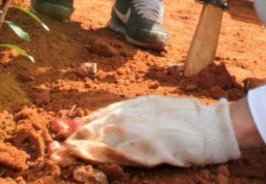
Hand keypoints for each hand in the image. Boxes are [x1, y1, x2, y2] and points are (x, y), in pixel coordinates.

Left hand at [54, 96, 240, 167]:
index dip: (80, 125)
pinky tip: (85, 159)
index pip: (101, 116)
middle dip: (74, 137)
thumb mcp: (157, 111)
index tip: (60, 131)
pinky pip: (118, 153)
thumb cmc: (189, 121)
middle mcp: (134, 115)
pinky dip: (99, 156)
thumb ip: (135, 116)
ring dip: (79, 149)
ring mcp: (140, 131)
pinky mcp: (148, 147)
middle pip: (97, 127)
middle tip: (51, 147)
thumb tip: (113, 123)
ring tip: (59, 155)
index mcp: (136, 106)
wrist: (214, 126)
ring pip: (102, 140)